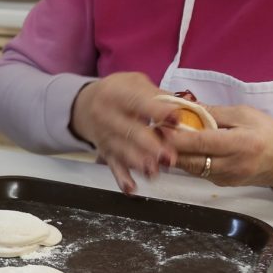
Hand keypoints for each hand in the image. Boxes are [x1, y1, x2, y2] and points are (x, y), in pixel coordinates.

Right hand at [70, 73, 176, 194]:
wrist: (84, 106)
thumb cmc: (118, 93)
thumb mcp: (135, 83)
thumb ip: (158, 95)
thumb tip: (188, 105)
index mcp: (116, 93)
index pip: (138, 101)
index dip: (157, 110)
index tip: (177, 118)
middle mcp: (107, 115)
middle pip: (129, 130)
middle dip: (150, 144)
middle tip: (169, 155)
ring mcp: (105, 136)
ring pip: (123, 151)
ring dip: (139, 163)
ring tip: (155, 171)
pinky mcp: (105, 153)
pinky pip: (114, 167)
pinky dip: (122, 179)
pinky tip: (132, 189)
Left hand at [164, 104, 272, 190]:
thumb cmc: (268, 131)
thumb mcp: (244, 114)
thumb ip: (214, 113)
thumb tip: (186, 106)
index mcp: (242, 143)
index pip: (203, 142)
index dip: (178, 136)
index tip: (160, 127)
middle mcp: (234, 165)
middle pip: (192, 160)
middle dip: (169, 148)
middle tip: (152, 133)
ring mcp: (228, 178)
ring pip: (192, 168)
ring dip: (175, 155)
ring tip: (159, 140)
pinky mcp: (223, 184)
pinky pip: (199, 172)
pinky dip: (187, 161)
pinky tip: (177, 149)